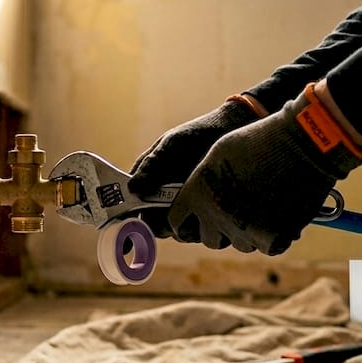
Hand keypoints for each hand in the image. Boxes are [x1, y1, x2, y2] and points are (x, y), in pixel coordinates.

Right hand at [127, 98, 263, 236]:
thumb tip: (133, 188)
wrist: (233, 131)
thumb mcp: (172, 143)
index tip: (130, 231)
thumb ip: (153, 164)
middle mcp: (164, 197)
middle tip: (172, 218)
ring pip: (178, 230)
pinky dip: (204, 227)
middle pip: (154, 224)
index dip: (128, 221)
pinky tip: (212, 211)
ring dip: (184, 227)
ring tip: (197, 209)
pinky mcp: (206, 212)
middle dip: (161, 225)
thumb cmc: (197, 133)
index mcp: (149, 181)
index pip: (132, 207)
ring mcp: (186, 206)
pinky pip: (201, 230)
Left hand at [167, 84, 361, 254]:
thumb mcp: (218, 155)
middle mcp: (215, 216)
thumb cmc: (259, 141)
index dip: (185, 223)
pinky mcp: (271, 239)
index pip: (178, 222)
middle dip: (217, 229)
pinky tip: (279, 211)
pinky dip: (273, 234)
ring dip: (246, 231)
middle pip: (208, 238)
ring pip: (238, 243)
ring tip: (260, 205)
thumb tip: (193, 205)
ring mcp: (243, 230)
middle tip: (234, 212)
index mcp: (197, 193)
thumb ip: (201, 183)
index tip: (192, 222)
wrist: (303, 143)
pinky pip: (266, 245)